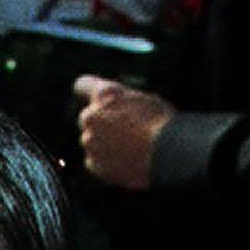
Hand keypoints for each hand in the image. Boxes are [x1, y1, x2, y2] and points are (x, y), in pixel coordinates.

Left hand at [75, 73, 173, 188]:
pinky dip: (107, 162)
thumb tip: (110, 105)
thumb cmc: (161, 123)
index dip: (88, 91)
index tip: (94, 97)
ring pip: (92, 141)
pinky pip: (95, 161)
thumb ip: (119, 100)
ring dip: (105, 143)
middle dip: (102, 122)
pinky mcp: (92, 164)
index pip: (82, 85)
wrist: (166, 154)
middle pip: (89, 118)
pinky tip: (127, 161)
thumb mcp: (143, 99)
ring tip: (132, 148)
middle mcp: (90, 116)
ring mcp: (89, 142)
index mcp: (103, 94)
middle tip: (127, 130)